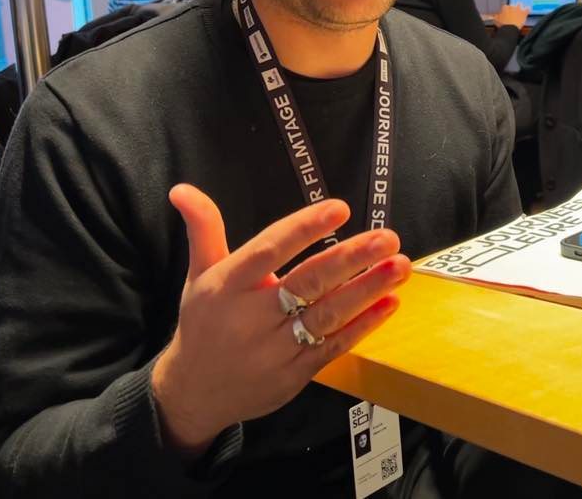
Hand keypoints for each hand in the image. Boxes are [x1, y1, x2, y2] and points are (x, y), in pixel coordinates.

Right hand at [151, 185, 410, 458]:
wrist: (194, 393)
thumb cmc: (204, 322)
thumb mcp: (199, 274)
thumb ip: (204, 229)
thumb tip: (182, 189)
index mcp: (228, 286)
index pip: (268, 250)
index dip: (304, 229)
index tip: (340, 208)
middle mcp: (252, 317)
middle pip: (307, 283)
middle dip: (351, 259)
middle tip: (388, 238)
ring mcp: (275, 348)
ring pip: (327, 315)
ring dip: (367, 290)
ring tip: (399, 266)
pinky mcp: (295, 373)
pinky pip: (333, 345)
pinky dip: (364, 325)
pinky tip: (390, 303)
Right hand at [493, 4, 528, 28]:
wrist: (510, 29)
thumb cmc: (503, 25)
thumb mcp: (496, 20)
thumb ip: (496, 17)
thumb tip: (495, 16)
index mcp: (505, 8)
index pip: (505, 7)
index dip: (506, 11)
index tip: (506, 14)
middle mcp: (512, 6)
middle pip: (512, 5)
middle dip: (512, 9)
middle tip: (512, 14)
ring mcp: (518, 9)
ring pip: (520, 4)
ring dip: (519, 7)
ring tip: (519, 11)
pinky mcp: (524, 13)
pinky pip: (527, 9)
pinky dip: (527, 9)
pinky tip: (528, 10)